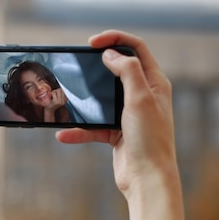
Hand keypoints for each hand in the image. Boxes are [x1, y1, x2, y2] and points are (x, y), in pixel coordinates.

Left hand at [43, 88, 67, 121]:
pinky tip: (50, 97)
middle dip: (56, 90)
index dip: (59, 90)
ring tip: (51, 95)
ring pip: (58, 91)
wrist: (49, 111)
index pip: (64, 91)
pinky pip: (54, 93)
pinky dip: (51, 94)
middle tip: (53, 93)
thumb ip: (60, 95)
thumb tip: (61, 88)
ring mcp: (60, 101)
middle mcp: (63, 101)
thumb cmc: (52, 104)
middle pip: (61, 90)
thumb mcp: (58, 99)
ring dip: (53, 92)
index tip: (56, 92)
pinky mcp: (55, 101)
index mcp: (65, 100)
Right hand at [55, 30, 184, 219]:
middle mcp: (143, 96)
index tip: (92, 42)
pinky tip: (64, 134)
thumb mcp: (140, 100)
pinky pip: (92, 126)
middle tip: (79, 64)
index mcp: (154, 83)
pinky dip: (78, 130)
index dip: (115, 39)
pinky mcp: (116, 133)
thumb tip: (110, 54)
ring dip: (83, 102)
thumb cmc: (150, 141)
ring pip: (101, 100)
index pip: (136, 49)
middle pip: (117, 71)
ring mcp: (128, 115)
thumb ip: (127, 72)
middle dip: (96, 66)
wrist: (148, 180)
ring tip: (65, 99)